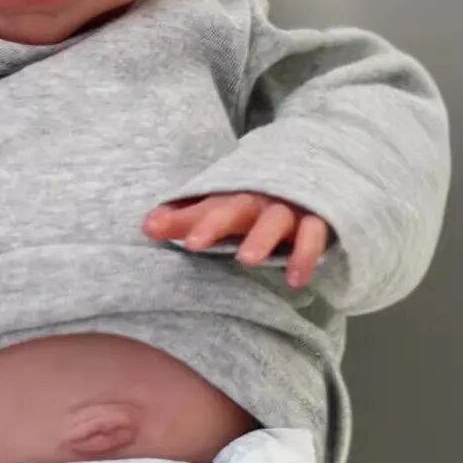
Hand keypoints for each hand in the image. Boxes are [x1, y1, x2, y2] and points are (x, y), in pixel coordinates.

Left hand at [143, 192, 328, 288]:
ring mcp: (288, 209)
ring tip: (246, 261)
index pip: (201, 204)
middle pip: (235, 207)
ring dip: (261, 238)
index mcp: (232, 195)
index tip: (152, 227)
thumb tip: (146, 226)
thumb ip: (185, 219)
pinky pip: (314, 236)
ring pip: (275, 219)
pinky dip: (306, 255)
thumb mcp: (221, 210)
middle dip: (214, 223)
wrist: (311, 182)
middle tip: (192, 244)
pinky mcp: (317, 222)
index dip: (179, 217)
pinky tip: (297, 280)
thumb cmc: (255, 206)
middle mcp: (258, 199)